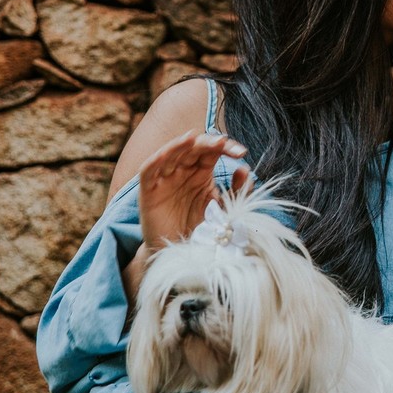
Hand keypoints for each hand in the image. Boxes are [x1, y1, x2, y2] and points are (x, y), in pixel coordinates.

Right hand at [137, 131, 248, 254]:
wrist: (182, 254)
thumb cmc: (203, 229)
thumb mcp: (226, 209)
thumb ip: (237, 191)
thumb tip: (244, 168)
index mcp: (202, 172)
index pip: (213, 151)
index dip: (226, 147)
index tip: (241, 152)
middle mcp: (183, 171)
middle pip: (193, 148)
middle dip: (207, 143)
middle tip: (222, 142)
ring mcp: (164, 179)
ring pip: (170, 154)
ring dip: (180, 145)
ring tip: (193, 137)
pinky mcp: (148, 191)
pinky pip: (148, 170)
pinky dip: (156, 159)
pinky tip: (166, 154)